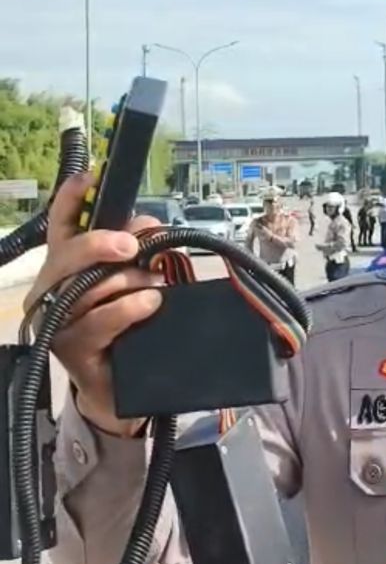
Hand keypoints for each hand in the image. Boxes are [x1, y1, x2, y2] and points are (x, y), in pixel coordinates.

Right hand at [24, 173, 164, 437]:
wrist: (116, 388)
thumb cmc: (121, 328)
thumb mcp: (130, 283)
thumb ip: (134, 253)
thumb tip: (147, 225)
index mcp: (64, 266)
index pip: (61, 225)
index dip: (70, 198)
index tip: (89, 175)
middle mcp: (52, 290)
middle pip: (66, 254)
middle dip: (99, 243)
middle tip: (131, 244)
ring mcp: (56, 321)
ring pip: (85, 288)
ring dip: (127, 282)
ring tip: (155, 287)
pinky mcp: (70, 349)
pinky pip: (98, 321)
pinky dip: (127, 309)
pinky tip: (149, 305)